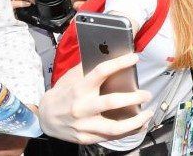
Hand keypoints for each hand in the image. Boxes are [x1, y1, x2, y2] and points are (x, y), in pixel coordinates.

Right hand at [38, 53, 153, 143]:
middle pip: (112, 103)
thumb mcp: (71, 77)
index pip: (101, 72)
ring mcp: (84, 125)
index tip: (134, 58)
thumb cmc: (63, 94)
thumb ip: (89, 68)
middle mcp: (82, 107)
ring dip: (136, 121)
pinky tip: (140, 125)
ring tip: (148, 113)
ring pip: (114, 127)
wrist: (44, 117)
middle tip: (147, 94)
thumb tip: (111, 55)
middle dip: (133, 98)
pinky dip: (129, 131)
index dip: (120, 63)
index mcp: (79, 88)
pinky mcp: (86, 138)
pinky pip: (111, 137)